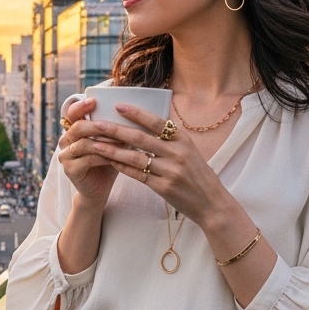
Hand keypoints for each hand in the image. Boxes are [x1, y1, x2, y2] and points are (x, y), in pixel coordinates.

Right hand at [57, 97, 119, 204]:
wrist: (99, 189)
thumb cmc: (107, 162)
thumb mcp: (111, 142)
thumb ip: (114, 128)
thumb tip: (133, 109)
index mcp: (74, 131)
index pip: (72, 113)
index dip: (81, 106)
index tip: (94, 101)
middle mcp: (66, 141)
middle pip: (77, 127)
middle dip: (96, 125)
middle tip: (112, 124)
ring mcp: (65, 156)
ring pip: (82, 144)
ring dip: (103, 141)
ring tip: (120, 140)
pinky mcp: (70, 170)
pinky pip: (86, 160)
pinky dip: (103, 156)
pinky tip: (116, 156)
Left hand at [84, 104, 231, 226]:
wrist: (212, 203)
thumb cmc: (198, 174)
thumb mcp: (190, 150)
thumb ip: (171, 138)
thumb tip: (146, 123)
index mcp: (183, 140)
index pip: (157, 122)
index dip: (137, 114)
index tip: (119, 106)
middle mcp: (177, 153)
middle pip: (141, 138)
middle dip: (116, 130)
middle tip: (98, 124)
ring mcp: (170, 171)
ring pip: (135, 157)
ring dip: (113, 150)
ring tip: (96, 144)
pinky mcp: (164, 187)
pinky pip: (138, 175)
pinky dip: (123, 168)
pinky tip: (110, 162)